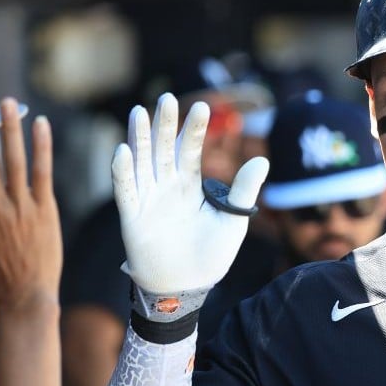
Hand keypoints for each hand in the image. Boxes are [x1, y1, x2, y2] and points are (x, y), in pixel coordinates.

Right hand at [113, 93, 267, 303]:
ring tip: (139, 112)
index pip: (191, 150)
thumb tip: (263, 161)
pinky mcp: (133, 217)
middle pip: (164, 149)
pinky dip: (122, 171)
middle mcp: (166, 187)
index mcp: (190, 186)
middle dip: (165, 124)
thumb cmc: (211, 255)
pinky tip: (123, 150)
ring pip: (141, 162)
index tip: (203, 106)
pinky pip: (125, 190)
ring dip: (140, 138)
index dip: (194, 129)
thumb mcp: (232, 220)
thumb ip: (243, 190)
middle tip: (167, 98)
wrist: (187, 287)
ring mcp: (148, 200)